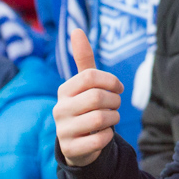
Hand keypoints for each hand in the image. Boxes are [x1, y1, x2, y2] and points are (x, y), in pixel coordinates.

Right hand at [53, 30, 122, 166]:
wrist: (78, 143)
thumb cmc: (85, 106)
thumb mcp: (85, 84)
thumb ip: (83, 58)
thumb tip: (76, 30)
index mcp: (64, 90)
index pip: (91, 76)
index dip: (111, 80)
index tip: (118, 87)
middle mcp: (60, 109)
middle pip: (97, 97)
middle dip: (114, 101)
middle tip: (115, 105)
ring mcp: (63, 130)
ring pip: (100, 118)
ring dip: (113, 118)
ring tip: (109, 119)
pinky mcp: (71, 149)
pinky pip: (99, 139)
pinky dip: (108, 136)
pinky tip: (103, 134)